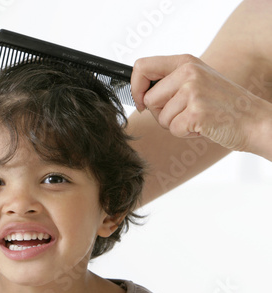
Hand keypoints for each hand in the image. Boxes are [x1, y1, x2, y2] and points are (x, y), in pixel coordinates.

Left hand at [131, 54, 271, 155]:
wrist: (255, 121)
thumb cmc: (223, 105)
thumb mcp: (197, 82)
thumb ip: (170, 81)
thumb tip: (138, 92)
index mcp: (186, 62)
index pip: (142, 66)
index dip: (136, 88)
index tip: (141, 101)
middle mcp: (189, 72)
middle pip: (149, 99)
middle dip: (161, 113)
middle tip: (185, 113)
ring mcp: (193, 90)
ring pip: (160, 117)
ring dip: (176, 125)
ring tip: (198, 118)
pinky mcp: (197, 111)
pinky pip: (173, 129)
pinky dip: (185, 133)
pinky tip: (203, 126)